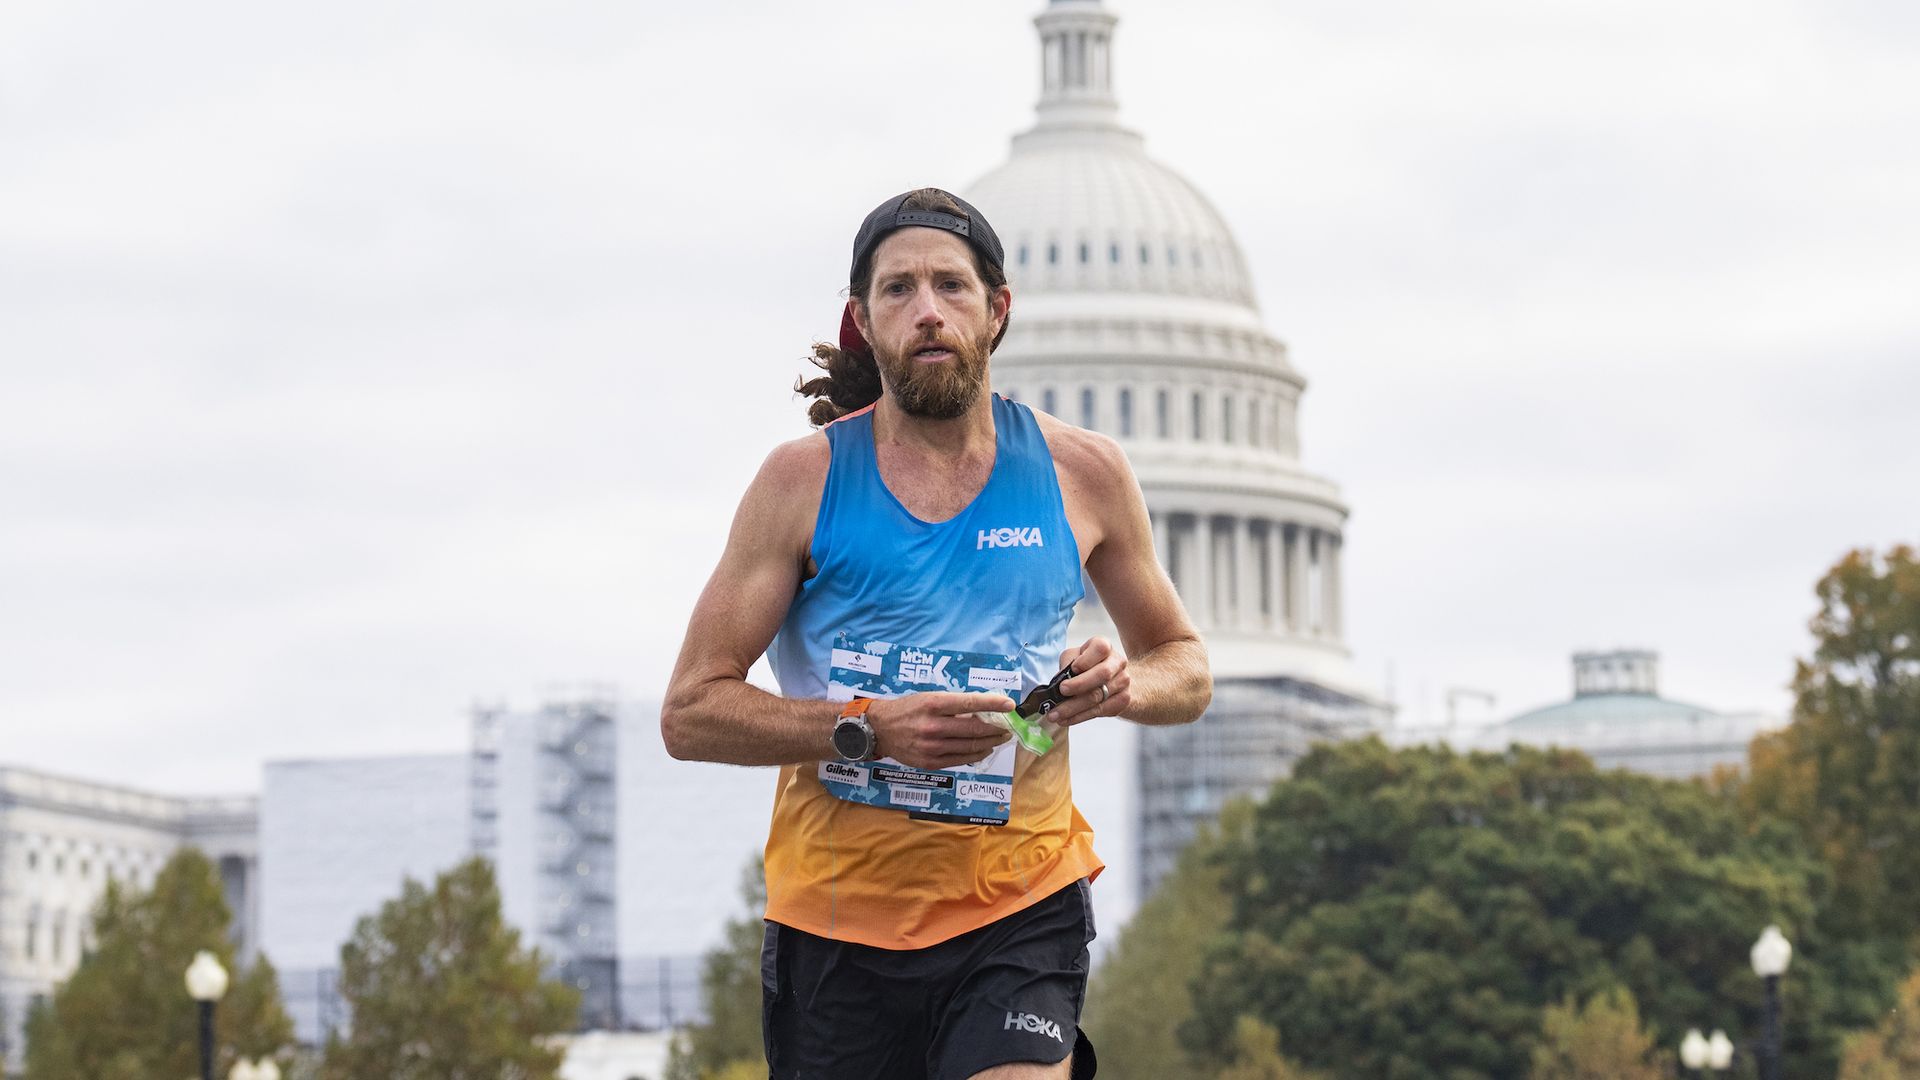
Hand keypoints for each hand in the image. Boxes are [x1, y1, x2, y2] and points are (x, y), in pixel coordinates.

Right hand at [866, 692, 1014, 769]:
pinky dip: (976, 754)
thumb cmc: (907, 709)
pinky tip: (984, 749)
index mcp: (933, 704)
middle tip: (1008, 726)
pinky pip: (960, 759)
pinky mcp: (930, 762)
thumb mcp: (928, 698)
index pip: (970, 703)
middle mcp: (933, 726)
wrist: (879, 729)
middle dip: (996, 727)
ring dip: (990, 742)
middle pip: (974, 728)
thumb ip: (954, 704)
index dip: (993, 704)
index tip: (1010, 704)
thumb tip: (984, 709)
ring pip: (970, 747)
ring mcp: (932, 747)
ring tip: (1000, 738)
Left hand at [1053, 637, 1130, 725]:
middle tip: (1061, 692)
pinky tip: (1066, 719)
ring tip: (1055, 714)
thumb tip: (1059, 680)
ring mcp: (1122, 682)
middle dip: (1079, 685)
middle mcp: (1117, 662)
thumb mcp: (1075, 656)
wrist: (1115, 679)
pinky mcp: (1122, 701)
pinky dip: (1080, 717)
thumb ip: (1067, 663)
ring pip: (1098, 697)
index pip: (1100, 648)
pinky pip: (1099, 711)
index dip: (1086, 660)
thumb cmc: (1090, 666)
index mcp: (1104, 646)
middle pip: (1102, 674)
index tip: (1073, 669)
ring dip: (1073, 708)